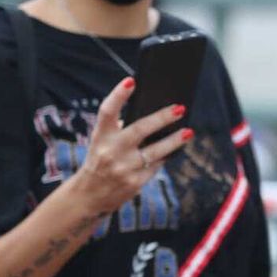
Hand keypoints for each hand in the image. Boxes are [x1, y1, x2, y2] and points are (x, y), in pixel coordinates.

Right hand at [70, 77, 192, 215]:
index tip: (131, 81)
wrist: (88, 196)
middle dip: (162, 118)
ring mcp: (124, 168)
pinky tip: (175, 148)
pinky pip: (156, 166)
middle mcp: (111, 151)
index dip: (118, 95)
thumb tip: (155, 116)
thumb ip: (119, 129)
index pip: (107, 111)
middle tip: (179, 108)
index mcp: (100, 136)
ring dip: (175, 141)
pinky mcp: (135, 183)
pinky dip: (166, 156)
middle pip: (140, 129)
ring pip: (156, 151)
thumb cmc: (100, 160)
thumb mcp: (101, 142)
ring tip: (188, 132)